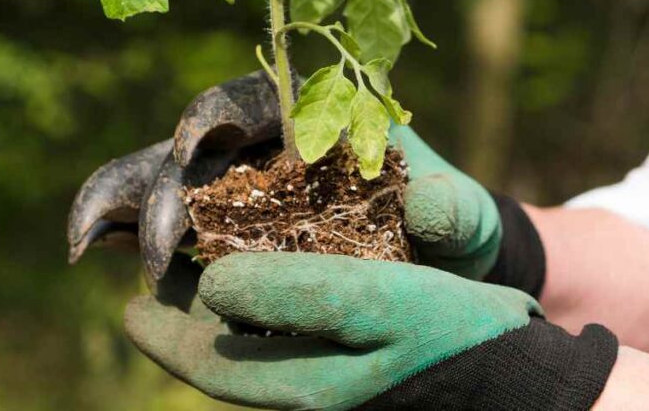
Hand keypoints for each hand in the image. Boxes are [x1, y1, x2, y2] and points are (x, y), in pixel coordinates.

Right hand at [67, 70, 537, 287]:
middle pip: (194, 150)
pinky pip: (159, 226)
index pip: (253, 99)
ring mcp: (232, 190)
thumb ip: (453, 209)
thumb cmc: (449, 228)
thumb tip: (428, 205)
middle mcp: (261, 147)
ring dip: (120, 207)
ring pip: (159, 181)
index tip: (197, 143)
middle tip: (158, 252)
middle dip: (165, 191)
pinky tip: (92, 252)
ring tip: (84, 244)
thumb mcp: (463, 218)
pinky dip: (121, 232)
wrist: (435, 269)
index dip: (216, 111)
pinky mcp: (215, 233)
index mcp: (313, 118)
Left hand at [125, 252, 615, 410]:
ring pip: (256, 341)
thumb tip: (208, 285)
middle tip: (161, 269)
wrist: (519, 372)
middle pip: (226, 353)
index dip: (162, 334)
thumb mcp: (373, 305)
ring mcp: (334, 377)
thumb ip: (290, 295)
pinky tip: (273, 266)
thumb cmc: (450, 336)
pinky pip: (293, 331)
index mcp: (302, 386)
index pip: (209, 365)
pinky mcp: (358, 361)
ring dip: (225, 303)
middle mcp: (309, 387)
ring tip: (206, 259)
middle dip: (187, 314)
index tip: (129, 304)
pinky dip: (269, 299)